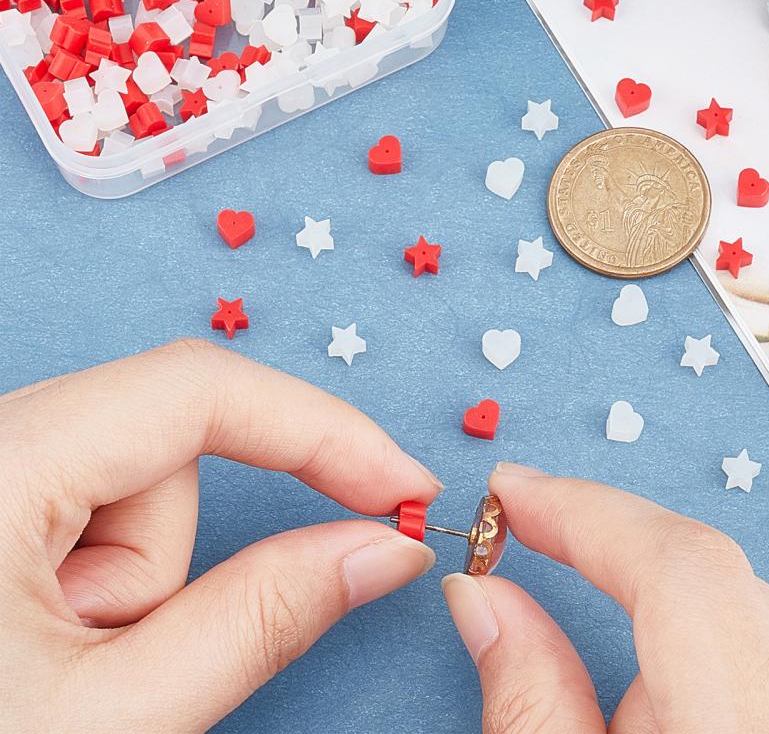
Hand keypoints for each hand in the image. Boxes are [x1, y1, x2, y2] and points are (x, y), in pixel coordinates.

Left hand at [0, 339, 441, 733]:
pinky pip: (94, 510)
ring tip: (62, 666)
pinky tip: (41, 646)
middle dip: (177, 556)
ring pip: (131, 484)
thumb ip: (265, 620)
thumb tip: (386, 550)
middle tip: (130, 662)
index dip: (323, 428)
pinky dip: (102, 581)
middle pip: (162, 442)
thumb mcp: (113, 720)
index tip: (403, 487)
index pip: (198, 390)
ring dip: (132, 582)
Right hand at [442, 464, 768, 733]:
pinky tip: (653, 668)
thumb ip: (528, 699)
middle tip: (520, 524)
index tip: (510, 490)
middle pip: (714, 574)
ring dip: (652, 586)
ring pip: (745, 606)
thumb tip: (483, 599)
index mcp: (746, 723)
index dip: (587, 509)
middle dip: (608, 538)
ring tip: (574, 597)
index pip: (681, 568)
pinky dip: (698, 630)